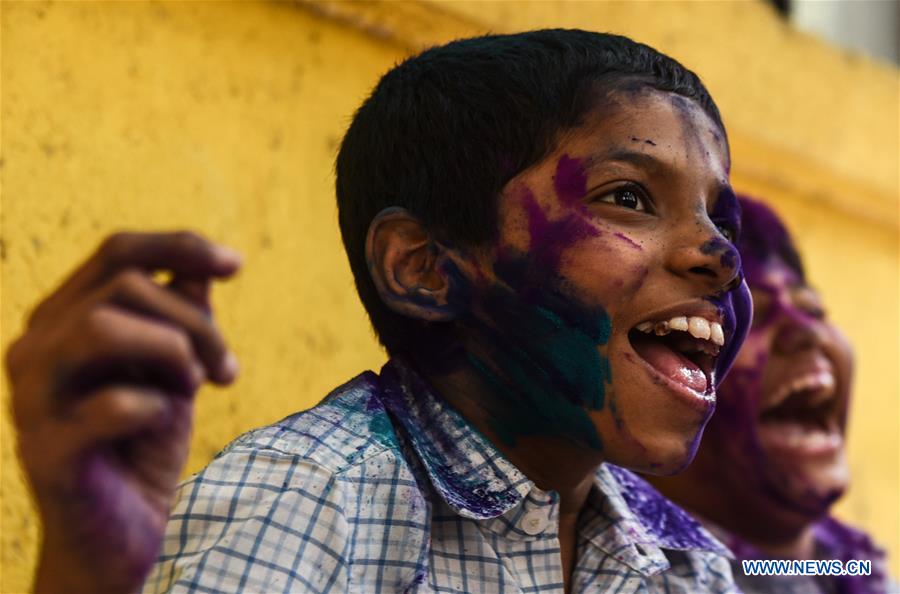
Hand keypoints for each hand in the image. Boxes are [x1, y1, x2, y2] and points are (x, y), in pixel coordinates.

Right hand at [6, 231, 241, 593]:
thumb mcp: (175, 370)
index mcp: (64, 320)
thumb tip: (203, 266)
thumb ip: (182, 317)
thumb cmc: (145, 443)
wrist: (123, 533)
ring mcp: (32, 401)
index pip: (116, 252)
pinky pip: (109, 404)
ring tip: (198, 385)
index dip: (179, 246)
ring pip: (98, 326)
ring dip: (172, 348)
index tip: (237, 266)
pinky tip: (161, 423)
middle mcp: (35, 349)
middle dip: (196, 321)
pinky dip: (154, 406)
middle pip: (122, 285)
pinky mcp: (46, 453)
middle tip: (228, 370)